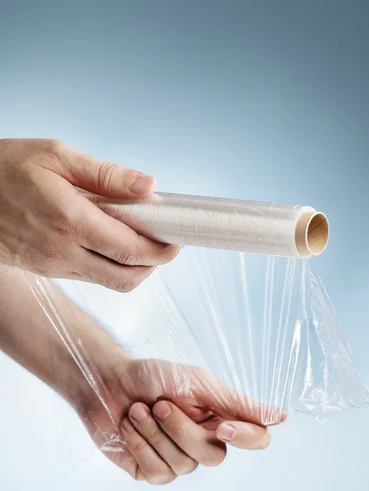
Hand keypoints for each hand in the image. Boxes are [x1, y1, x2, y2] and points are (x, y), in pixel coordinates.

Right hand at [0, 138, 177, 289]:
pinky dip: (112, 265)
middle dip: (155, 263)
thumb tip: (148, 186)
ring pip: (111, 282)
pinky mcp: (48, 271)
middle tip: (167, 241)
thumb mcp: (56, 156)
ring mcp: (54, 266)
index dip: (161, 249)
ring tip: (142, 239)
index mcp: (69, 221)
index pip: (130, 248)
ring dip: (135, 267)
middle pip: (127, 276)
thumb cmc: (7, 168)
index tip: (178, 238)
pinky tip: (113, 240)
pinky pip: (91, 277)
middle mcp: (63, 252)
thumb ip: (106, 175)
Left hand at [76, 358, 284, 484]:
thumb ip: (236, 403)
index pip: (256, 439)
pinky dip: (139, 445)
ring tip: (137, 410)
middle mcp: (204, 442)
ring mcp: (178, 459)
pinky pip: (156, 472)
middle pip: (212, 455)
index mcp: (222, 417)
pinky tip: (128, 427)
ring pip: (182, 464)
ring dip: (154, 433)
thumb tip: (281, 417)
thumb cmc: (154, 377)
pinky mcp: (151, 470)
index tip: (221, 425)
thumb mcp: (197, 383)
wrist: (108, 382)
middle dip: (180, 429)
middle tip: (158, 404)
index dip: (245, 438)